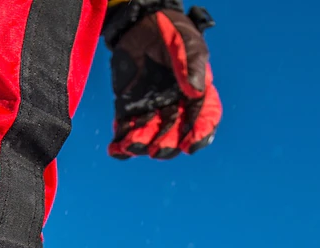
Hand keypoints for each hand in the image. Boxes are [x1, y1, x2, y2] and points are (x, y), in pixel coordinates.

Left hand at [104, 2, 221, 159]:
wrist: (141, 24)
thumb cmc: (172, 32)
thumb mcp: (187, 44)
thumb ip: (192, 66)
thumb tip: (196, 91)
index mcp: (196, 95)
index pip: (204, 120)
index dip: (199, 135)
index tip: (190, 145)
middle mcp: (175, 107)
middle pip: (174, 136)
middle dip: (166, 146)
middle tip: (156, 151)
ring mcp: (151, 110)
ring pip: (149, 137)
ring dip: (140, 146)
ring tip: (130, 147)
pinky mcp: (129, 108)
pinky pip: (126, 130)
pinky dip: (120, 143)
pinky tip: (115, 149)